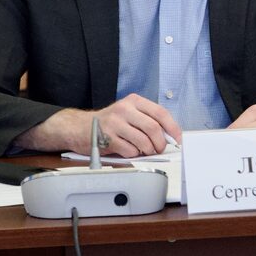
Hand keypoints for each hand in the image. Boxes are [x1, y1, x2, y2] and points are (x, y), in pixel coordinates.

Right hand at [24, 94, 182, 157]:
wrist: (78, 127)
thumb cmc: (108, 122)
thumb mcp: (128, 113)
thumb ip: (147, 120)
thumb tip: (168, 136)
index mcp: (134, 101)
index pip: (161, 113)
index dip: (173, 128)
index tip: (178, 139)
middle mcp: (124, 109)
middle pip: (153, 128)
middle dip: (160, 143)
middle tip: (160, 149)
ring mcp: (115, 123)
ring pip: (143, 141)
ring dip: (148, 150)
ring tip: (145, 151)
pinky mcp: (107, 138)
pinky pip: (129, 150)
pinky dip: (134, 154)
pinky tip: (129, 151)